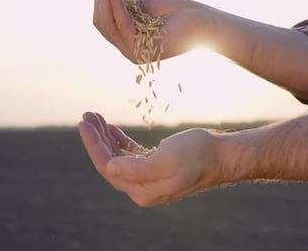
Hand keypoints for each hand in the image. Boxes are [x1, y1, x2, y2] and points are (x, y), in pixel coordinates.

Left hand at [78, 112, 219, 206]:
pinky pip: (131, 156)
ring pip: (118, 158)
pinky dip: (120, 141)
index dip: (93, 145)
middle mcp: (143, 188)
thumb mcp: (166, 160)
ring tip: (96, 118)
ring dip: (106, 138)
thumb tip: (109, 167)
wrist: (223, 155)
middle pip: (110, 162)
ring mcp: (149, 178)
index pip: (108, 167)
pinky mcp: (156, 167)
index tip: (84, 123)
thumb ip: (135, 168)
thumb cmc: (198, 155)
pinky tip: (112, 129)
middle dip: (96, 139)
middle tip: (87, 115)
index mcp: (143, 190)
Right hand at [93, 0, 213, 62]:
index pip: (104, 22)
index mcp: (129, 41)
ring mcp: (135, 53)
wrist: (203, 21)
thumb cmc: (179, 11)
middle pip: (102, 25)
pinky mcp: (143, 50)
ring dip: (107, 0)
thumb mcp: (145, 4)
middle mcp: (129, 50)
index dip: (102, 1)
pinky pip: (123, 25)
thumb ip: (125, 6)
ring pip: (108, 25)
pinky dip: (117, 5)